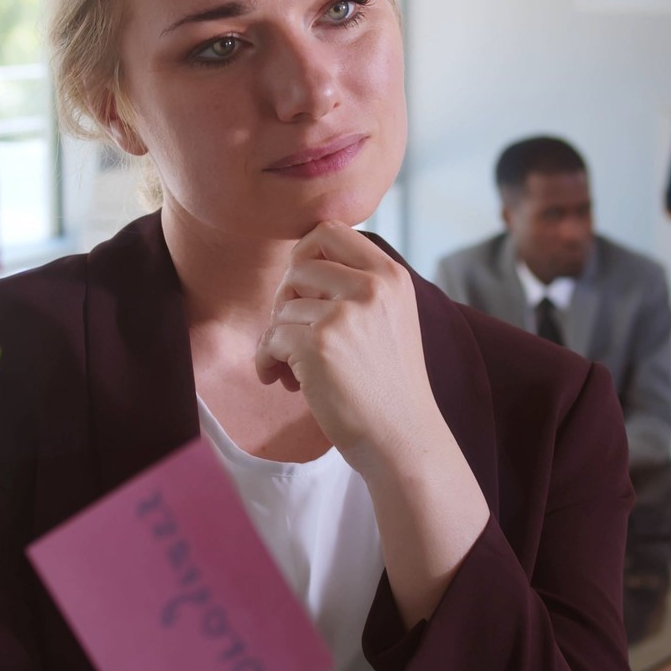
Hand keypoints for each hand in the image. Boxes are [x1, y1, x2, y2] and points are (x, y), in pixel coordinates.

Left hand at [255, 222, 444, 477]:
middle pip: (299, 265)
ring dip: (277, 340)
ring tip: (293, 370)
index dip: (306, 255)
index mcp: (390, 276)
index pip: (331, 230)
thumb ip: (359, 287)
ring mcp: (344, 314)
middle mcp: (370, 287)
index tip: (304, 291)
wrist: (403, 440)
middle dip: (287, 299)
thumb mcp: (391, 319)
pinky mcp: (318, 345)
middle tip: (294, 333)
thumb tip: (298, 265)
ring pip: (283, 307)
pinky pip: (270, 339)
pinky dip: (267, 362)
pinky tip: (284, 383)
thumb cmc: (390, 386)